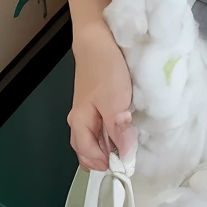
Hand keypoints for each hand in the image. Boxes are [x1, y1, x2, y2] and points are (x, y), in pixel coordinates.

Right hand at [68, 20, 135, 171]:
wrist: (98, 40)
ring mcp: (88, 113)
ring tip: (128, 149)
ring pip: (95, 140)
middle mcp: (80, 122)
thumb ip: (117, 130)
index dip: (106, 164)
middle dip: (105, 160)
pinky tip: (125, 133)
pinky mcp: (97, 104)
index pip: (88, 156)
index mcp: (79, 124)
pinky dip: (111, 136)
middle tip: (127, 161)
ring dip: (109, 148)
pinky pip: (102, 128)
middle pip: (88, 151)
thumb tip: (124, 157)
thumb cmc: (105, 70)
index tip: (127, 166)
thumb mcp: (115, 102)